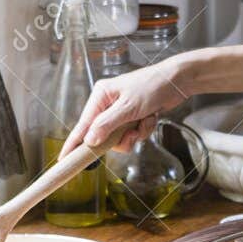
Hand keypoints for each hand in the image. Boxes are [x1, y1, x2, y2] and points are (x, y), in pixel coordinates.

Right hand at [60, 54, 192, 152]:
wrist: (177, 81)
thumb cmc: (152, 86)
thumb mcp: (128, 107)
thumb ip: (107, 125)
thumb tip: (89, 141)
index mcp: (100, 96)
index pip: (83, 125)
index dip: (74, 144)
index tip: (64, 159)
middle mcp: (107, 104)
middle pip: (103, 136)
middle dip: (121, 137)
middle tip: (132, 132)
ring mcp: (121, 112)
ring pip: (120, 138)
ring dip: (136, 133)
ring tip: (146, 119)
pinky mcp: (133, 118)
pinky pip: (133, 134)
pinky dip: (144, 129)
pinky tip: (152, 116)